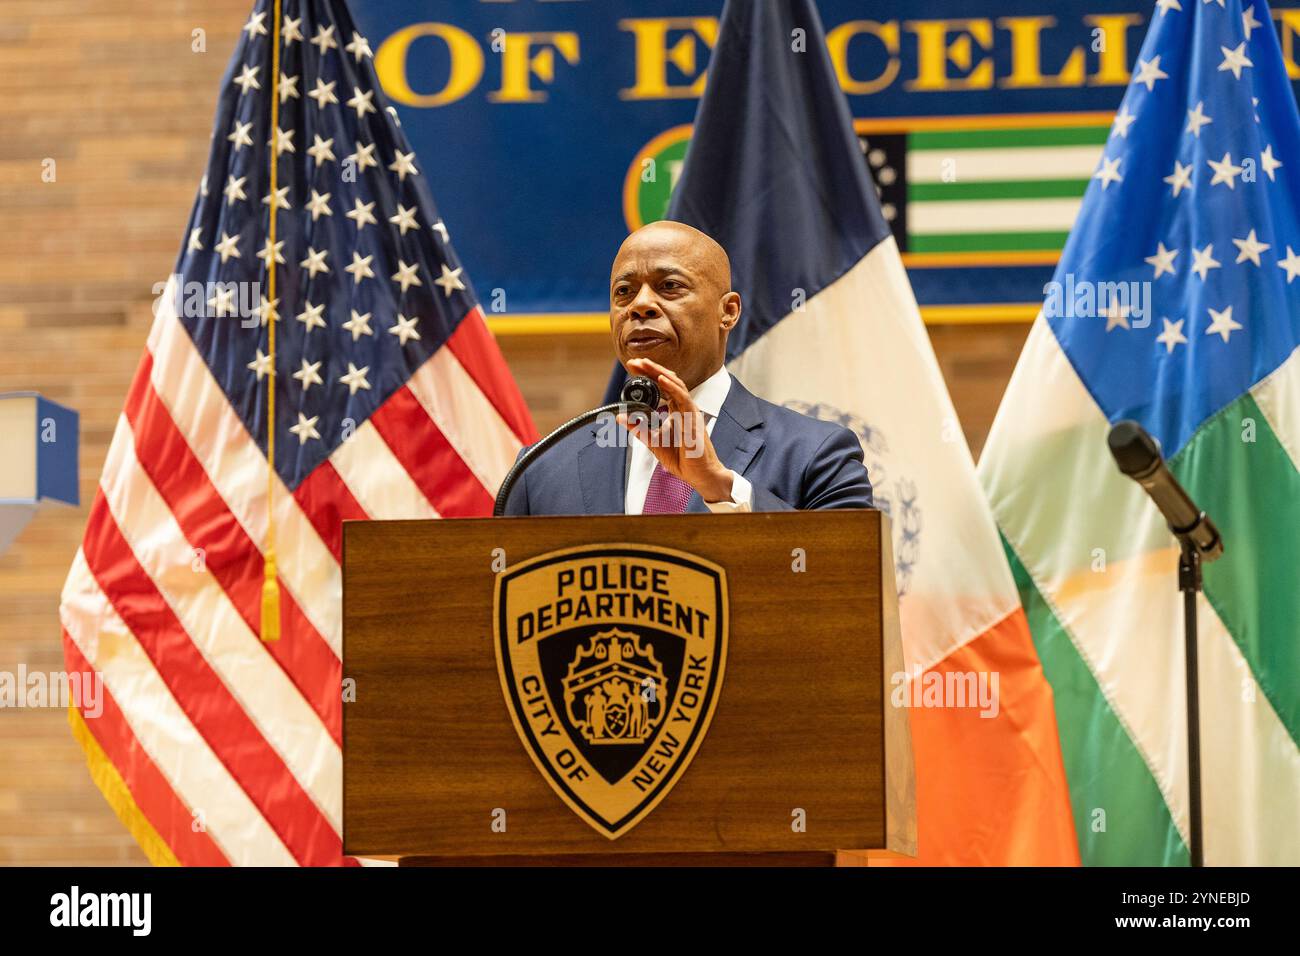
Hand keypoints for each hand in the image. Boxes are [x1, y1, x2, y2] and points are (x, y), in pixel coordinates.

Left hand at [616, 358, 734, 502]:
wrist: (700, 474)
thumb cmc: (683, 459)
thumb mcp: (653, 441)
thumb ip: (638, 428)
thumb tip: (620, 417)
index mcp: (676, 411)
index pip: (662, 387)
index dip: (648, 375)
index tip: (633, 368)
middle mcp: (683, 407)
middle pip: (669, 380)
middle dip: (651, 369)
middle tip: (634, 361)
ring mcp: (690, 411)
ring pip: (676, 384)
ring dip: (659, 372)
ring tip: (644, 364)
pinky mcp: (693, 418)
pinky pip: (683, 398)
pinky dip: (672, 387)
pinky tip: (660, 379)